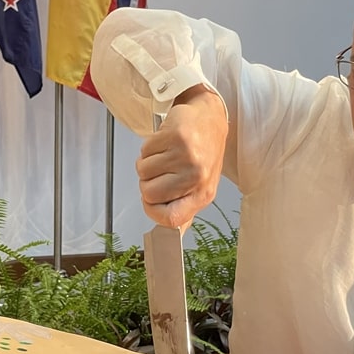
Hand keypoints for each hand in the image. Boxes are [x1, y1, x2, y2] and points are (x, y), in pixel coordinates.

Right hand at [136, 84, 226, 228]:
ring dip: (148, 162)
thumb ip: (184, 208)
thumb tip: (173, 234)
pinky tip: (165, 143)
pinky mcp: (175, 136)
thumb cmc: (204, 153)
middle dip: (148, 182)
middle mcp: (196, 177)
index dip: (152, 212)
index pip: (171, 218)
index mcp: (202, 194)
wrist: (209, 119)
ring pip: (143, 171)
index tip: (150, 202)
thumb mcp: (200, 185)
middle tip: (161, 170)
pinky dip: (149, 146)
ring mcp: (186, 156)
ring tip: (165, 154)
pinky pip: (145, 150)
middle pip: (149, 193)